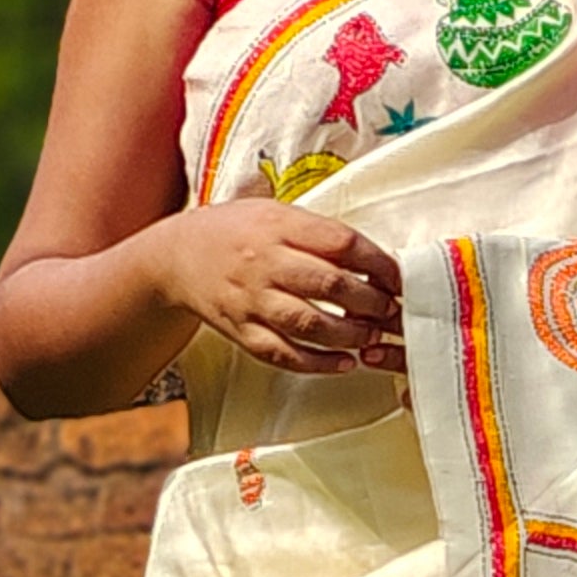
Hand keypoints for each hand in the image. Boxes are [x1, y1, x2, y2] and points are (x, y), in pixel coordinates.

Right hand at [156, 198, 403, 374]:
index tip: (399, 278)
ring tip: (372, 336)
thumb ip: (319, 233)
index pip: (341, 244)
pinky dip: (318, 363)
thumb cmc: (235, 232)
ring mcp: (252, 301)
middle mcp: (264, 263)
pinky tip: (344, 363)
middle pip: (329, 285)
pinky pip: (284, 354)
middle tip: (391, 311)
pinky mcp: (243, 331)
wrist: (177, 257)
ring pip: (309, 324)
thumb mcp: (275, 213)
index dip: (378, 263)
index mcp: (278, 227)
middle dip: (371, 302)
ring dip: (349, 335)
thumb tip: (373, 259)